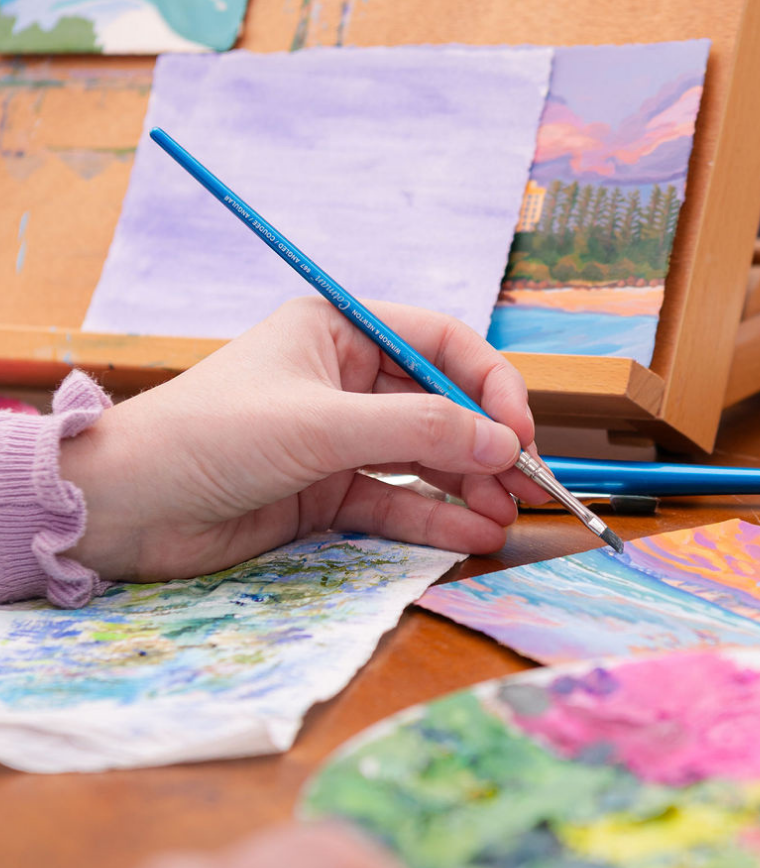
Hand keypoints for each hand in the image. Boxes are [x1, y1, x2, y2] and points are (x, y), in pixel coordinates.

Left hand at [61, 297, 544, 581]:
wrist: (127, 509)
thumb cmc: (210, 437)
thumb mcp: (322, 425)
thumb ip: (418, 431)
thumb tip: (503, 444)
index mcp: (337, 332)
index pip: (439, 343)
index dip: (487, 382)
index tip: (518, 428)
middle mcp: (343, 381)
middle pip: (439, 404)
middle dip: (484, 443)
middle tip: (524, 483)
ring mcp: (337, 440)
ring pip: (424, 458)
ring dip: (467, 486)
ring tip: (504, 517)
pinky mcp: (327, 494)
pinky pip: (397, 502)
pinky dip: (435, 519)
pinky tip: (471, 535)